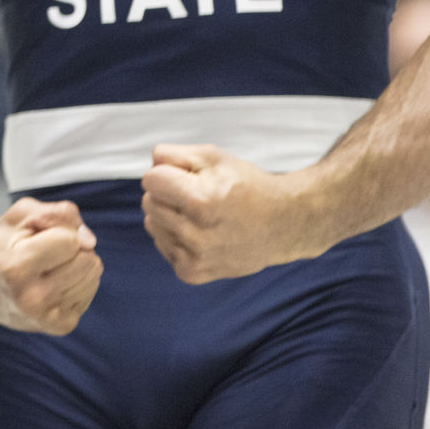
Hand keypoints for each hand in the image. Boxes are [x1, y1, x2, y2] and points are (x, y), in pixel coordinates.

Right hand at [0, 197, 101, 334]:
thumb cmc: (2, 243)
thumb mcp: (20, 214)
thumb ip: (59, 214)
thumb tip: (91, 242)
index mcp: (15, 268)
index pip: (70, 241)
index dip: (58, 230)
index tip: (36, 236)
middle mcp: (31, 299)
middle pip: (86, 259)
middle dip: (71, 246)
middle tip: (42, 251)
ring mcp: (46, 318)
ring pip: (93, 274)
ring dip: (75, 262)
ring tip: (46, 266)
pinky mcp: (61, 327)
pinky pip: (91, 289)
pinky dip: (76, 279)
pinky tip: (52, 281)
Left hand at [141, 145, 319, 283]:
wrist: (280, 226)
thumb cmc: (246, 186)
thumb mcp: (215, 157)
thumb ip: (175, 155)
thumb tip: (150, 163)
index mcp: (201, 201)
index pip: (151, 180)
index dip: (165, 172)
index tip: (185, 175)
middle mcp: (196, 234)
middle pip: (148, 202)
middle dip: (166, 192)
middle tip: (195, 193)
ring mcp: (194, 258)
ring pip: (151, 224)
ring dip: (167, 214)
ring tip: (198, 213)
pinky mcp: (192, 273)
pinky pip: (161, 244)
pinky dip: (174, 235)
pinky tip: (199, 231)